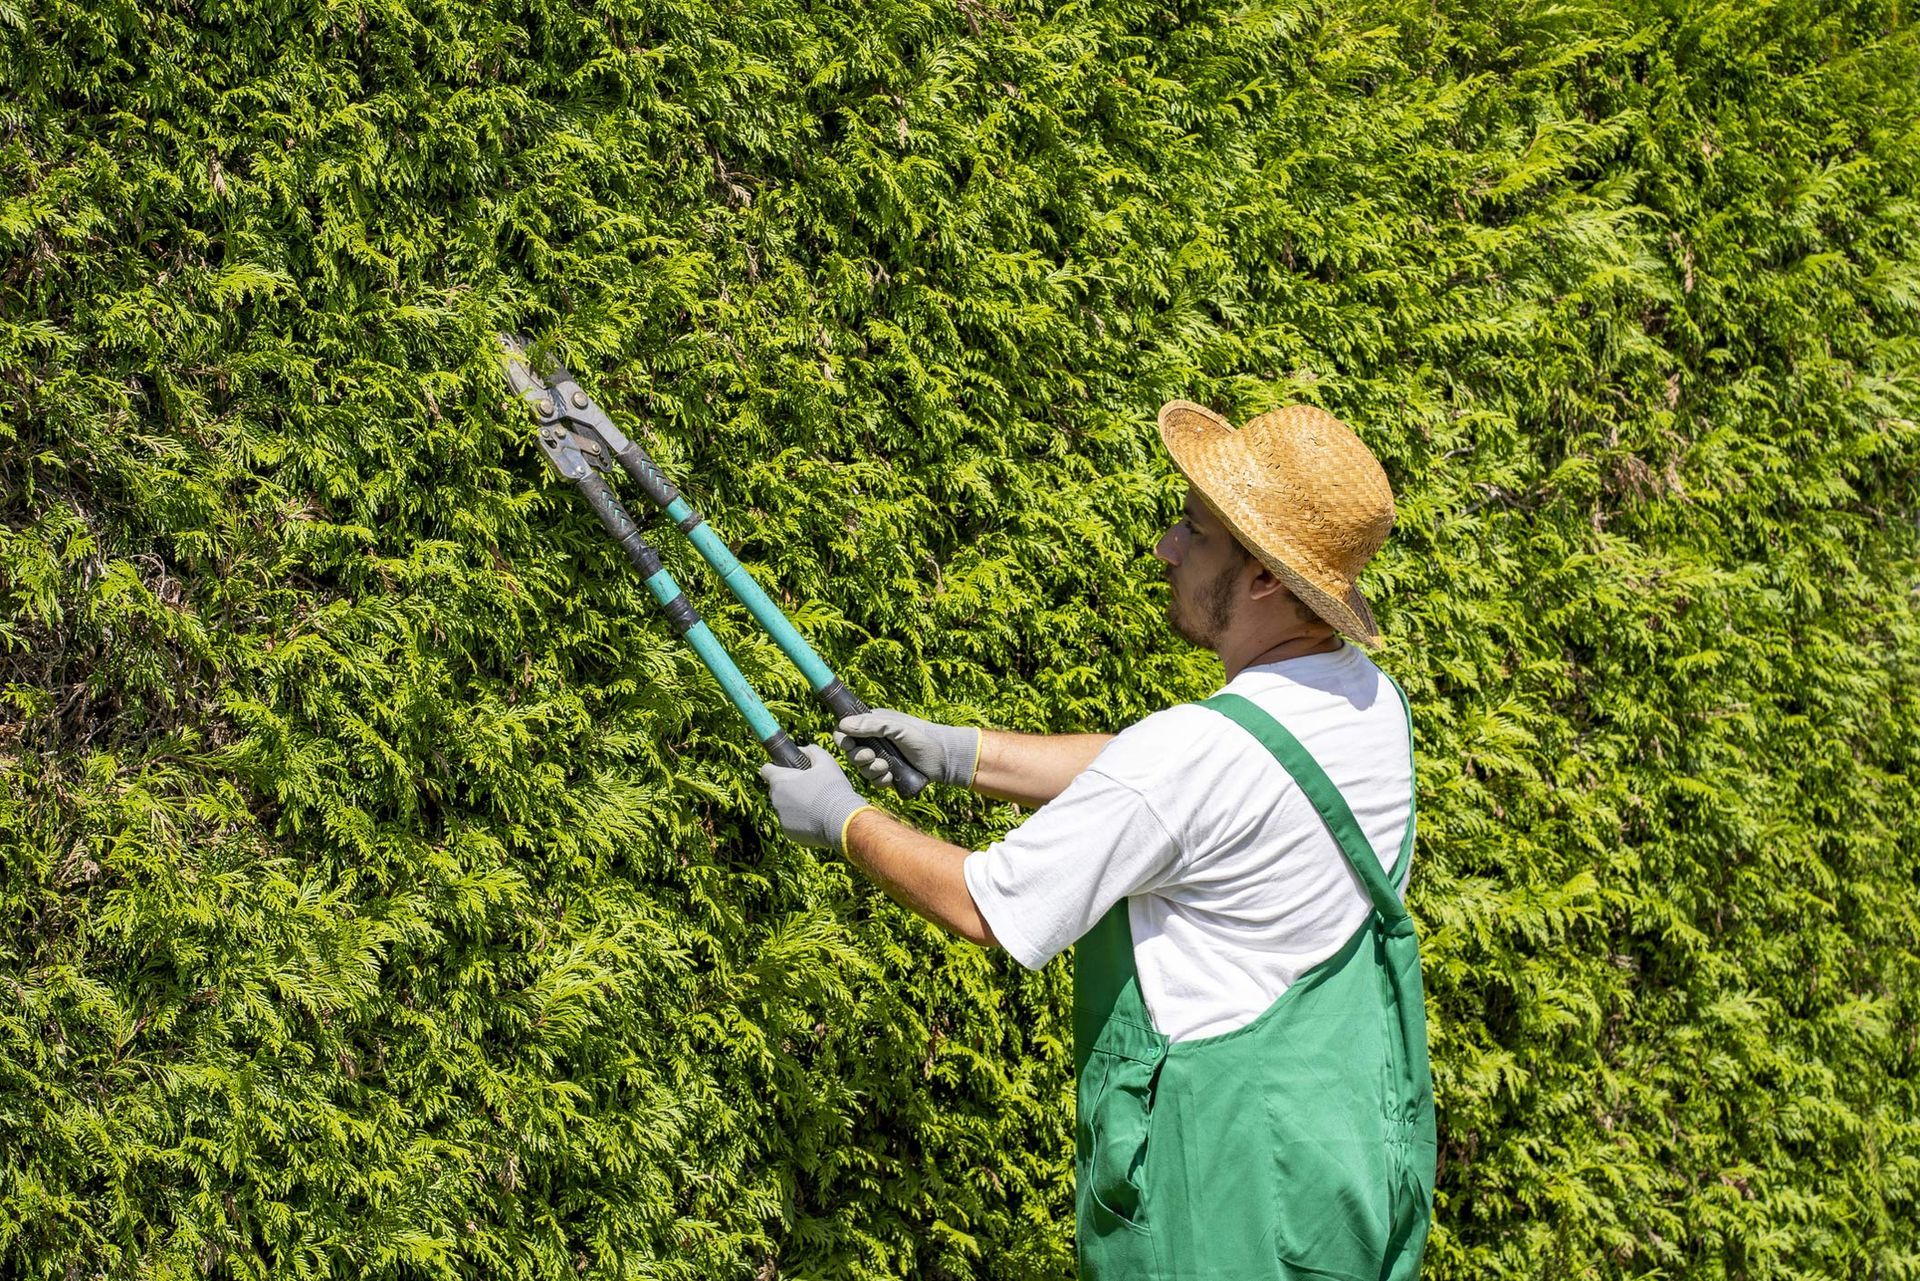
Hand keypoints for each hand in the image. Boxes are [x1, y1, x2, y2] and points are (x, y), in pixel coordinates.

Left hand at [759, 745, 873, 849]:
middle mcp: (776, 799)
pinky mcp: (788, 833)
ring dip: (794, 804)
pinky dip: (800, 820)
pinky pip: (791, 822)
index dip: (775, 767)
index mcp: (780, 780)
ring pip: (784, 806)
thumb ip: (811, 751)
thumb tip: (802, 750)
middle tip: (809, 787)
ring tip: (816, 805)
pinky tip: (816, 818)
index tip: (787, 769)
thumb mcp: (826, 762)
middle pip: (776, 789)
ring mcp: (781, 817)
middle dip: (788, 787)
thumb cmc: (833, 789)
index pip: (766, 769)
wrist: (842, 821)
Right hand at [834, 710, 980, 788]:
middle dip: (859, 758)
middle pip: (851, 753)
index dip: (843, 740)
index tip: (850, 745)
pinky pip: (874, 781)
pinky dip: (880, 781)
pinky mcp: (889, 773)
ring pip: (862, 769)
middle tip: (872, 758)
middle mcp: (875, 741)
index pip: (846, 731)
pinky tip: (891, 778)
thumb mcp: (897, 728)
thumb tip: (843, 725)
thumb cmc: (923, 737)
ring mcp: (882, 758)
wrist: (945, 759)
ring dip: (871, 771)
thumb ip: (871, 725)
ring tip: (887, 768)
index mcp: (874, 725)